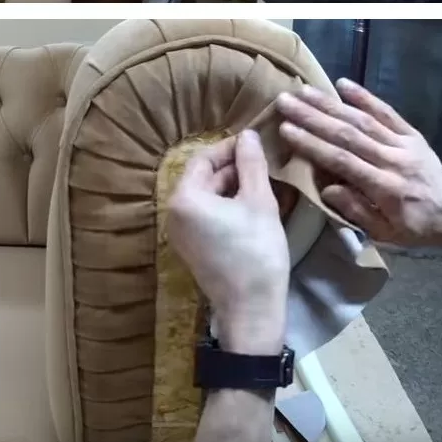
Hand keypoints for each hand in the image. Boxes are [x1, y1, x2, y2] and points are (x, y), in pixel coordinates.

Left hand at [167, 131, 288, 354]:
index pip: (205, 157)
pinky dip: (228, 205)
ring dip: (234, 186)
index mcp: (185, 199)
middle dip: (234, 167)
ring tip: (265, 183)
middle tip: (267, 163)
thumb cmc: (256, 250)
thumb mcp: (259, 200)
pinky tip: (254, 207)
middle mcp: (174, 214)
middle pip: (204, 177)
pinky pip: (208, 215)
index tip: (258, 142)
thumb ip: (252, 163)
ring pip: (208, 197)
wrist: (251, 307)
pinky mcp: (193, 248)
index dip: (232, 147)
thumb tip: (247, 134)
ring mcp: (181, 234)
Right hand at [277, 79, 441, 251]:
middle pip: (349, 134)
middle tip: (286, 102)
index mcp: (385, 187)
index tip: (285, 130)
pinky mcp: (412, 134)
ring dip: (332, 104)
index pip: (342, 161)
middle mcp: (393, 160)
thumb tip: (326, 189)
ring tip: (305, 92)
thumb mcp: (385, 233)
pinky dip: (365, 97)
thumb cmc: (415, 228)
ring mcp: (404, 144)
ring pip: (364, 120)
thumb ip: (356, 211)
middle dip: (314, 117)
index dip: (313, 145)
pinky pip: (387, 112)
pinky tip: (344, 85)